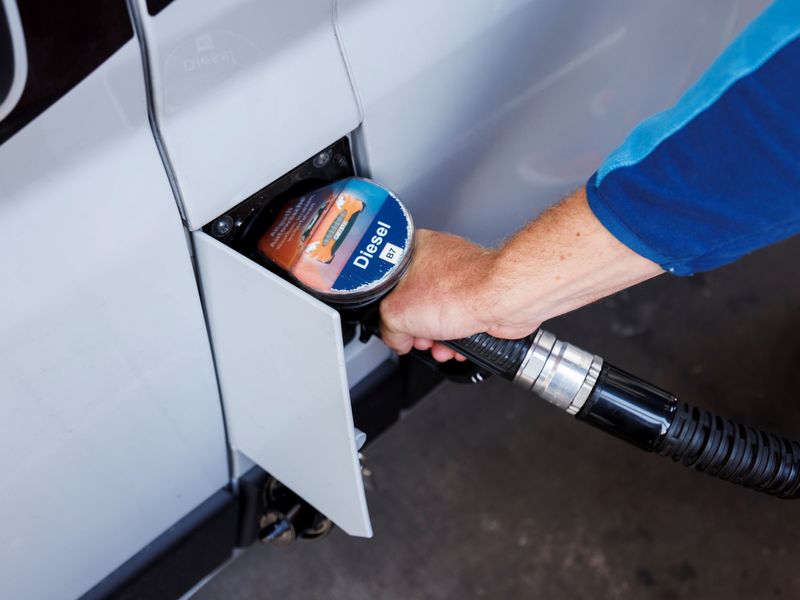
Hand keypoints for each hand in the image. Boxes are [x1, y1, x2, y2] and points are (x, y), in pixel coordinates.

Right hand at [379, 229, 534, 361]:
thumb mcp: (398, 312)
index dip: (388, 308)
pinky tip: (459, 345)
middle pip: (414, 303)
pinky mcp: (479, 298)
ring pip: (438, 317)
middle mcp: (438, 261)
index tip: (392, 323)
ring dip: (437, 339)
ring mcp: (461, 280)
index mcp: (414, 251)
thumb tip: (396, 339)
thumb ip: (388, 327)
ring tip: (441, 345)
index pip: (389, 283)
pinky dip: (458, 339)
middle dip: (416, 330)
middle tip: (418, 337)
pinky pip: (460, 323)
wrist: (504, 300)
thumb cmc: (461, 290)